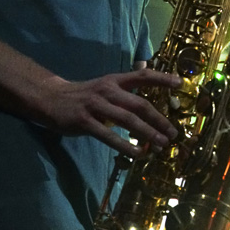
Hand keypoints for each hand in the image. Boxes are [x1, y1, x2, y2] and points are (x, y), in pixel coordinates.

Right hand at [39, 69, 180, 156]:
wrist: (49, 99)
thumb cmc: (82, 96)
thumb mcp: (104, 87)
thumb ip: (124, 94)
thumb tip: (148, 106)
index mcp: (114, 81)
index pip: (142, 76)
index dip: (161, 78)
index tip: (180, 84)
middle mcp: (107, 90)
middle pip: (139, 104)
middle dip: (159, 119)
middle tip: (173, 133)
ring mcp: (95, 105)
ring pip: (127, 120)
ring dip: (147, 133)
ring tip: (161, 145)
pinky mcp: (84, 121)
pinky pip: (108, 135)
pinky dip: (124, 145)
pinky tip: (137, 153)